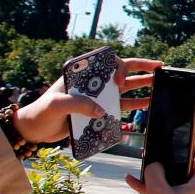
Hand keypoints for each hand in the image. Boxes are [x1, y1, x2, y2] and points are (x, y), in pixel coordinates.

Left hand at [14, 57, 159, 143]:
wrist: (34, 130)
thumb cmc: (41, 112)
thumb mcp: (56, 104)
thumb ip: (78, 104)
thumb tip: (100, 110)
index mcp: (82, 74)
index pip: (106, 63)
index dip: (118, 67)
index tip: (119, 80)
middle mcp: (93, 82)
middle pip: (120, 71)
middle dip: (141, 67)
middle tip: (160, 66)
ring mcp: (97, 96)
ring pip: (125, 88)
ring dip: (142, 85)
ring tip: (159, 84)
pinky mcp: (98, 110)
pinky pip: (120, 105)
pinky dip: (135, 105)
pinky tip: (147, 104)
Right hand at [126, 143, 194, 193]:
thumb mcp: (157, 189)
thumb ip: (155, 171)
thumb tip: (154, 164)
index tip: (181, 145)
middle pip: (191, 168)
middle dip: (172, 160)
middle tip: (159, 154)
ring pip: (177, 180)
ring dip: (160, 173)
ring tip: (143, 164)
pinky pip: (170, 192)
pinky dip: (155, 187)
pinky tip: (131, 181)